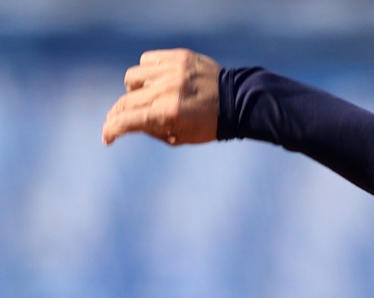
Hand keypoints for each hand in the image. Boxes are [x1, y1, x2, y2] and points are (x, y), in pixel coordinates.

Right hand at [101, 49, 220, 145]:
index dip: (113, 130)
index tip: (107, 137)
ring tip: (148, 96)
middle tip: (119, 120)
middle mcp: (168, 90)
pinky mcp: (178, 56)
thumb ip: (152, 130)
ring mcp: (172, 70)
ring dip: (135, 90)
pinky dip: (148, 71)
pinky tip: (158, 79)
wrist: (238, 101)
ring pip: (132, 77)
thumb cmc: (210, 124)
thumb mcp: (182, 136)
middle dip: (119, 114)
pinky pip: (147, 60)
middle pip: (127, 100)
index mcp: (170, 113)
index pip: (129, 120)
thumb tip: (126, 124)